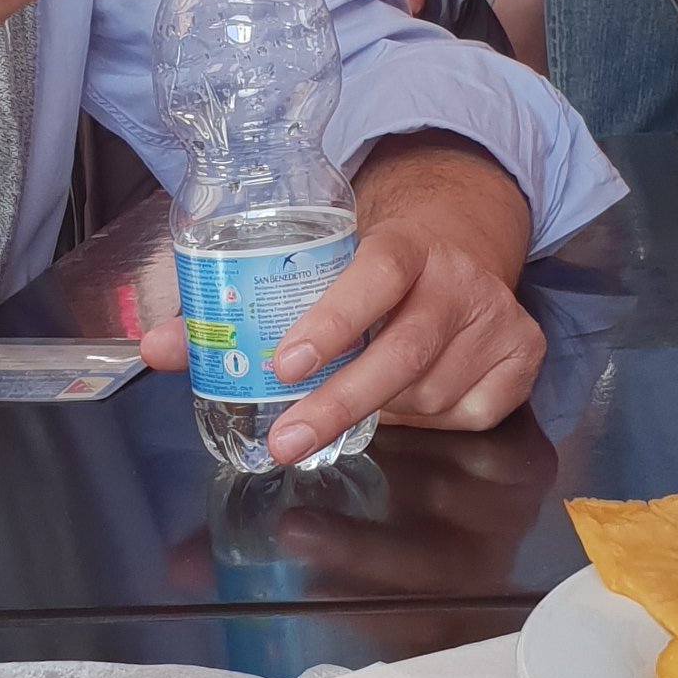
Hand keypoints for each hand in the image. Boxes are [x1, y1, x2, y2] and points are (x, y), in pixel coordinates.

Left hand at [141, 142, 542, 464]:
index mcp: (405, 241)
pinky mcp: (523, 355)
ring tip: (356, 394)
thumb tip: (154, 347)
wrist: (461, 236)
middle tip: (284, 441)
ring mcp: (497, 317)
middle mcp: (459, 277)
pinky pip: (466, 414)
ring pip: (426, 395)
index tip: (284, 364)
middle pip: (401, 353)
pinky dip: (427, 420)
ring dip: (380, 410)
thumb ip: (238, 306)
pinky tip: (410, 398)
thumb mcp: (316, 264)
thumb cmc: (370, 264)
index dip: (332, 321)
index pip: (374, 277)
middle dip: (338, 404)